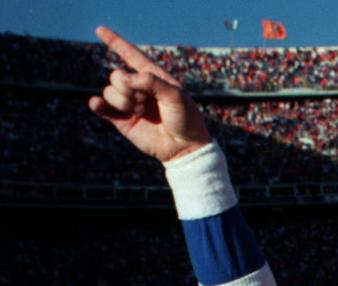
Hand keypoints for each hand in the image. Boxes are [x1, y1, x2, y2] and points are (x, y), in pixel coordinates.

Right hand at [88, 26, 210, 161]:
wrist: (184, 147)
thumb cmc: (185, 119)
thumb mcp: (175, 95)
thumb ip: (151, 81)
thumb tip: (125, 78)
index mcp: (153, 77)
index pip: (131, 55)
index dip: (116, 42)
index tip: (100, 29)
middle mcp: (139, 88)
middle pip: (117, 75)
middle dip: (127, 86)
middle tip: (144, 101)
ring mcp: (129, 104)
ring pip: (109, 91)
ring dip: (123, 100)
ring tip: (139, 111)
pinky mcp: (122, 120)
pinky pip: (102, 107)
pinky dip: (98, 104)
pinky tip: (97, 104)